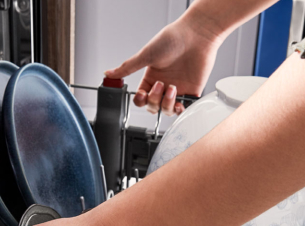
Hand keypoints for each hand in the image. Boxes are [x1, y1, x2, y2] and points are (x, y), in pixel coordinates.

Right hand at [105, 13, 222, 114]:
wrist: (196, 36)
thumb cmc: (172, 40)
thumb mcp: (145, 55)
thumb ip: (127, 68)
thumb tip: (108, 73)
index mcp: (151, 77)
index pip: (141, 98)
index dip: (141, 100)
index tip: (143, 93)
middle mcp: (163, 85)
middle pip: (153, 107)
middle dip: (154, 100)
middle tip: (160, 85)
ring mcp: (177, 89)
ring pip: (167, 110)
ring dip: (166, 103)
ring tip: (172, 88)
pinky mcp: (191, 92)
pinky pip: (184, 109)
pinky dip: (180, 109)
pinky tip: (179, 102)